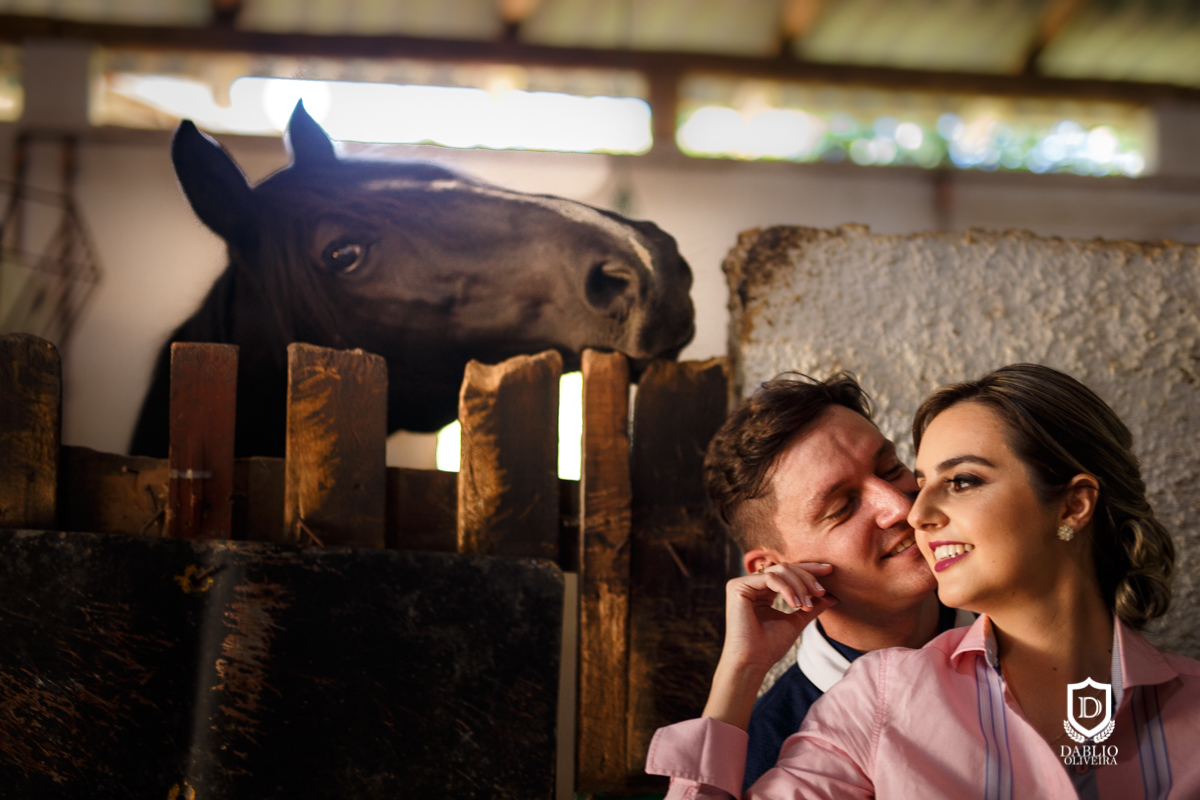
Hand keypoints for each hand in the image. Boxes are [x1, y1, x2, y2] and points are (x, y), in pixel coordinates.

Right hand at [702, 562, 836, 729]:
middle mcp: (751, 584)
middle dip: (806, 577)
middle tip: (821, 591)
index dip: (808, 570)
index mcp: (762, 591)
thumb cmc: (770, 646)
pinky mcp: (738, 587)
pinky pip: (769, 578)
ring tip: (806, 606)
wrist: (753, 662)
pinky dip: (786, 589)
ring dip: (799, 586)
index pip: (787, 573)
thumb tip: (833, 597)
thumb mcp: (797, 621)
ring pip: (779, 571)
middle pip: (785, 568)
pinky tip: (795, 604)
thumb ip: (812, 607)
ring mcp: (743, 584)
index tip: (829, 571)